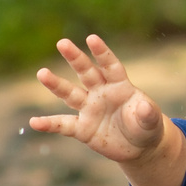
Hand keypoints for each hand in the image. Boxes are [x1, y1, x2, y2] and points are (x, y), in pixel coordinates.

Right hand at [31, 34, 185, 185]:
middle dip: (75, 58)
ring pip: (70, 94)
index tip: (92, 38)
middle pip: (86, 72)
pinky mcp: (83, 129)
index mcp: (120, 86)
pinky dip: (49, 125)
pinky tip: (34, 123)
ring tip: (42, 73)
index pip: (110, 66)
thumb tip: (145, 107)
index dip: (102, 53)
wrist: (139, 147)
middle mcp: (101, 93)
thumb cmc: (146, 127)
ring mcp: (90, 109)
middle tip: (62, 43)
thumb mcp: (151, 122)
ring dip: (56, 84)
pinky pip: (63, 125)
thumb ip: (147, 114)